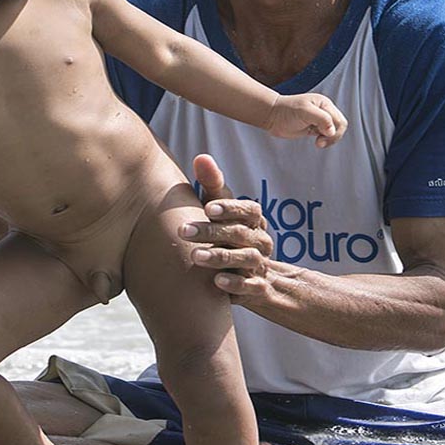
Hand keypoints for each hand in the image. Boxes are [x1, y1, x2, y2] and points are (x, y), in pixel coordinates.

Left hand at [179, 154, 280, 305]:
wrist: (256, 280)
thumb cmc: (228, 236)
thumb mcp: (220, 211)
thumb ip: (212, 186)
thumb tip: (200, 156)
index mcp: (254, 219)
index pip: (248, 209)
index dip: (229, 207)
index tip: (207, 207)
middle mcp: (260, 240)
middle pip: (239, 233)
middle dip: (211, 231)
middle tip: (183, 231)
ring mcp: (260, 265)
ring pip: (246, 259)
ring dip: (220, 257)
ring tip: (195, 256)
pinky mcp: (257, 288)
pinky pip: (250, 286)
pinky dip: (235, 283)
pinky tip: (216, 282)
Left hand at [266, 93, 347, 146]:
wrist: (273, 116)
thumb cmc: (286, 110)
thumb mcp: (305, 111)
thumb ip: (321, 119)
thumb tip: (332, 131)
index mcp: (324, 104)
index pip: (339, 120)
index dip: (334, 130)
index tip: (321, 134)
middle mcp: (324, 111)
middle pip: (339, 127)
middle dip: (332, 137)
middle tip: (319, 142)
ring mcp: (318, 120)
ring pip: (333, 132)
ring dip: (328, 140)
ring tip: (317, 143)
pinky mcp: (313, 128)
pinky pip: (325, 136)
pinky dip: (323, 140)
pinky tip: (315, 141)